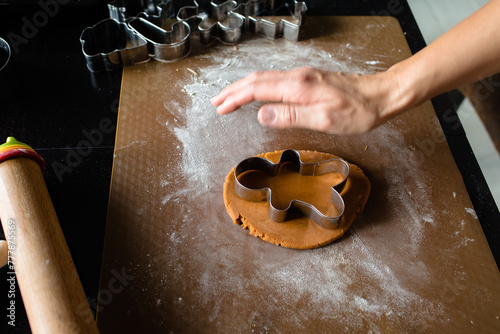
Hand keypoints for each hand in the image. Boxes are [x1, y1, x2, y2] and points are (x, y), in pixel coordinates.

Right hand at [211, 66, 402, 133]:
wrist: (381, 95)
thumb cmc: (358, 111)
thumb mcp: (324, 120)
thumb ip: (291, 116)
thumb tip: (262, 115)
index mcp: (298, 86)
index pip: (256, 90)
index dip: (235, 99)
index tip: (221, 108)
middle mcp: (297, 77)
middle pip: (256, 80)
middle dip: (233, 91)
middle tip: (217, 102)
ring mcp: (303, 76)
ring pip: (264, 78)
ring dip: (243, 88)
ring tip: (230, 98)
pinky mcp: (309, 80)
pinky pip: (275, 80)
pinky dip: (259, 87)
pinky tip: (257, 94)